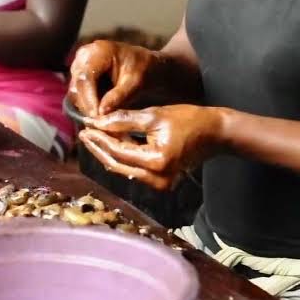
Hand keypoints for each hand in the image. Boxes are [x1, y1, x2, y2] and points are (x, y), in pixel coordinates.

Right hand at [69, 40, 163, 117]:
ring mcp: (79, 65)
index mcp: (99, 51)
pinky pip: (77, 93)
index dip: (88, 99)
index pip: (86, 77)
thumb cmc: (143, 69)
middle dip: (86, 105)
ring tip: (100, 118)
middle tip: (99, 121)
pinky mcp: (78, 75)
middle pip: (76, 85)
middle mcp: (84, 56)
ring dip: (85, 106)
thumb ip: (118, 96)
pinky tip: (98, 112)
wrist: (144, 64)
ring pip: (74, 91)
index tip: (96, 116)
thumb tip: (101, 112)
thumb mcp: (135, 82)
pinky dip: (86, 104)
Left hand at [79, 105, 223, 189]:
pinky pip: (133, 169)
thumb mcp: (154, 115)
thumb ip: (122, 120)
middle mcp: (157, 179)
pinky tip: (108, 144)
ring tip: (92, 137)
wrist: (216, 133)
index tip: (85, 128)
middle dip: (99, 148)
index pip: (118, 151)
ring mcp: (160, 184)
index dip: (99, 139)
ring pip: (123, 168)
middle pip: (117, 164)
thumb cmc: (190, 120)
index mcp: (157, 162)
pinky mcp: (160, 181)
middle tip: (83, 134)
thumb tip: (96, 122)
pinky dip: (121, 157)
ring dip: (107, 153)